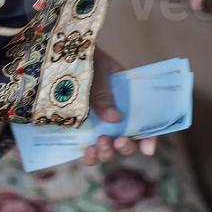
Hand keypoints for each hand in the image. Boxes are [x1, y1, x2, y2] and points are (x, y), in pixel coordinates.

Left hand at [80, 48, 157, 164]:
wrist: (62, 54)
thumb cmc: (86, 58)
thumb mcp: (99, 70)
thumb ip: (105, 93)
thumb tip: (115, 118)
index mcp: (127, 97)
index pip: (144, 122)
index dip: (149, 137)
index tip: (148, 149)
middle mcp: (115, 115)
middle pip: (127, 141)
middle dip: (127, 147)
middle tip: (119, 141)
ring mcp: (97, 125)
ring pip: (109, 150)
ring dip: (108, 153)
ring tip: (101, 143)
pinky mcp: (80, 131)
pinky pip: (89, 151)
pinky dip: (91, 156)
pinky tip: (88, 152)